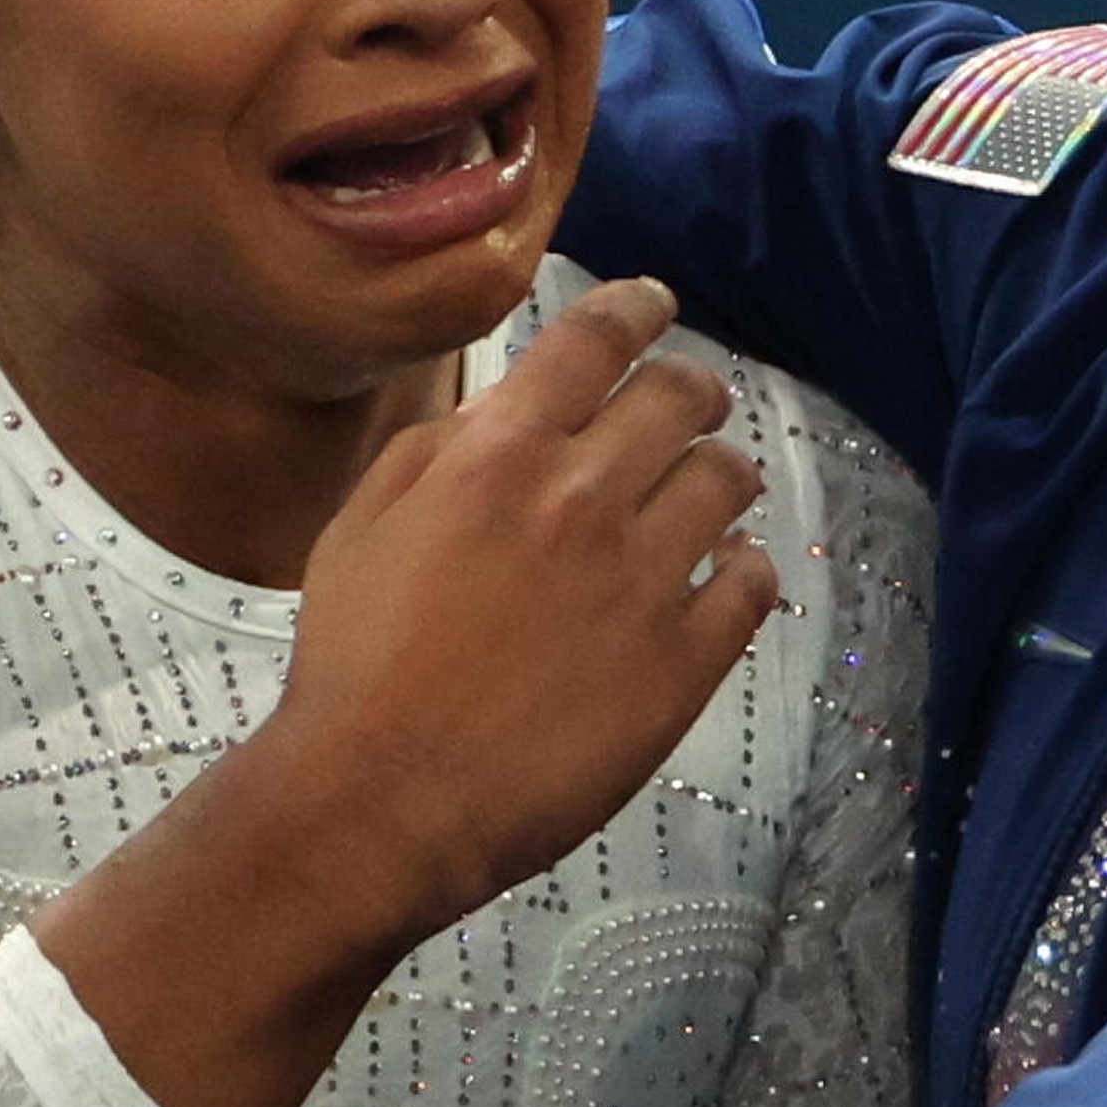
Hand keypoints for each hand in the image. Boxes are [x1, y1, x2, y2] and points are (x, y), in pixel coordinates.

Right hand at [253, 279, 784, 932]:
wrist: (381, 800)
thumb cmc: (354, 664)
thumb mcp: (360, 527)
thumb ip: (436, 450)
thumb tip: (504, 409)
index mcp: (498, 454)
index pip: (596, 340)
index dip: (637, 308)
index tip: (654, 306)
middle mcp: (582, 497)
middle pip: (680, 397)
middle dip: (689, 390)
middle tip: (686, 409)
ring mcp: (643, 579)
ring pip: (727, 480)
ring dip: (718, 476)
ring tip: (705, 499)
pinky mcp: (683, 661)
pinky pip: (752, 584)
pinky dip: (743, 568)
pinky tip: (721, 578)